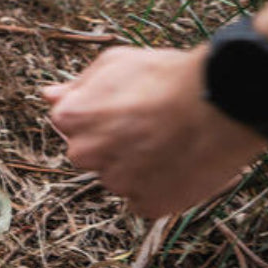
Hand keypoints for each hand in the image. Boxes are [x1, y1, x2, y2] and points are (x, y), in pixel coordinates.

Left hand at [43, 46, 267, 216]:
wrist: (219, 104)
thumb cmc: (165, 76)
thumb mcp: (114, 63)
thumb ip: (77, 84)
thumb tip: (48, 95)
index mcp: (71, 118)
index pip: (69, 123)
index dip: (99, 113)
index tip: (124, 105)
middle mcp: (85, 154)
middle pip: (90, 153)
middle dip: (110, 142)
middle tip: (146, 125)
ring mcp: (116, 182)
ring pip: (118, 177)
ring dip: (136, 166)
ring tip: (169, 141)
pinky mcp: (148, 205)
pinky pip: (144, 199)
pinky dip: (158, 187)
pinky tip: (177, 164)